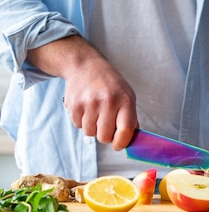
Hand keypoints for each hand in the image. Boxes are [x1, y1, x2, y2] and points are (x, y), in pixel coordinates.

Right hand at [27, 35, 137, 149]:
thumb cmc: (110, 85)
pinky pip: (78, 126)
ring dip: (93, 128)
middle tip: (106, 124)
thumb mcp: (127, 96)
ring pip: (90, 133)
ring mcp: (90, 103)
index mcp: (125, 100)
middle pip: (105, 137)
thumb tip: (131, 141)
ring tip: (96, 113)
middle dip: (105, 135)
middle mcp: (108, 101)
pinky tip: (86, 108)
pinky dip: (82, 121)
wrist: (86, 66)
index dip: (121, 143)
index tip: (118, 145)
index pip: (125, 130)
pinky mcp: (75, 104)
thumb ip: (130, 118)